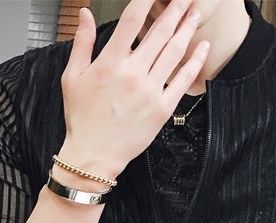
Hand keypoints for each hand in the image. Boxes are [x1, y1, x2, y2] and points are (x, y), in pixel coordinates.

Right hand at [58, 0, 210, 179]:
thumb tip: (86, 13)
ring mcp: (150, 91)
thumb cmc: (82, 119)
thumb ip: (82, 42)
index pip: (132, 20)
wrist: (94, 155)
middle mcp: (133, 74)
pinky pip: (183, 80)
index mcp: (110, 62)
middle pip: (160, 32)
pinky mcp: (162, 109)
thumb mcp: (72, 77)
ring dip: (187, 29)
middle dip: (175, 9)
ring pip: (174, 52)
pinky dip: (195, 62)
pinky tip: (202, 48)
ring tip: (194, 13)